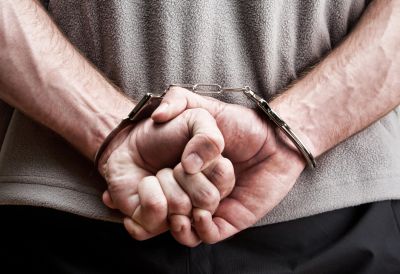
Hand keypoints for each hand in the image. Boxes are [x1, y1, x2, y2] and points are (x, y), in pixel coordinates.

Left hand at [99, 108, 233, 239]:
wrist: (129, 143)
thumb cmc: (165, 132)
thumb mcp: (195, 119)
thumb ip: (209, 137)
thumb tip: (192, 167)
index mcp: (215, 179)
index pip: (224, 181)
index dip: (208, 166)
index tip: (191, 158)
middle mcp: (200, 201)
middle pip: (207, 199)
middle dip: (185, 176)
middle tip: (174, 166)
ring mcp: (178, 215)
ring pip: (181, 208)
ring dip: (164, 181)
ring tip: (158, 175)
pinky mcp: (153, 224)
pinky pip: (156, 217)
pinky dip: (147, 194)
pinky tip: (145, 186)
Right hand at [151, 87, 306, 244]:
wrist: (275, 139)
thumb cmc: (241, 123)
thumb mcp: (205, 108)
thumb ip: (178, 100)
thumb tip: (157, 116)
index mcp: (185, 169)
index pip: (158, 187)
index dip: (150, 188)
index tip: (147, 181)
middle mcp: (195, 189)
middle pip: (170, 207)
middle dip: (168, 202)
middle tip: (175, 189)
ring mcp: (211, 206)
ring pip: (185, 227)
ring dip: (179, 222)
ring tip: (181, 209)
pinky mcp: (229, 220)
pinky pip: (207, 235)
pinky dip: (200, 229)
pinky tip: (202, 213)